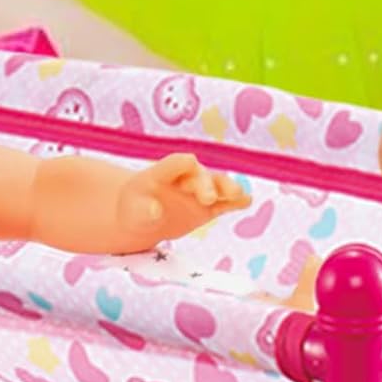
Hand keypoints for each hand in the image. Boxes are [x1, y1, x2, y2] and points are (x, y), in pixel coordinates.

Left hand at [117, 153, 249, 243]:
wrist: (142, 219)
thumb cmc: (134, 211)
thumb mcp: (134, 212)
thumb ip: (143, 211)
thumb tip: (155, 210)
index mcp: (161, 174)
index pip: (174, 163)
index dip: (182, 162)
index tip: (191, 162)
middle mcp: (184, 179)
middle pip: (199, 175)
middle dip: (205, 184)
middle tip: (209, 198)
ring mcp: (198, 192)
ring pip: (216, 185)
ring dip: (227, 188)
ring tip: (238, 194)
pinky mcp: (209, 208)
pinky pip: (224, 203)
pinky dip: (235, 202)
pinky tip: (246, 201)